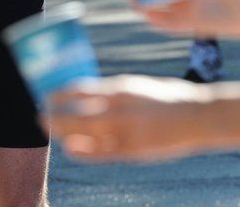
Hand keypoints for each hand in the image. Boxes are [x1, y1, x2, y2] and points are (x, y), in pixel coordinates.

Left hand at [47, 75, 211, 161]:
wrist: (199, 116)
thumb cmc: (170, 98)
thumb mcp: (140, 86)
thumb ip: (117, 92)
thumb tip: (93, 95)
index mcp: (123, 88)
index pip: (80, 89)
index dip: (59, 94)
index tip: (46, 95)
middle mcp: (120, 109)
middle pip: (74, 114)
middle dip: (53, 116)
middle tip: (40, 116)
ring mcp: (126, 132)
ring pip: (83, 135)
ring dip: (63, 133)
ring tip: (53, 131)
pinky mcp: (132, 151)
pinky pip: (98, 153)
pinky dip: (81, 151)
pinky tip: (70, 149)